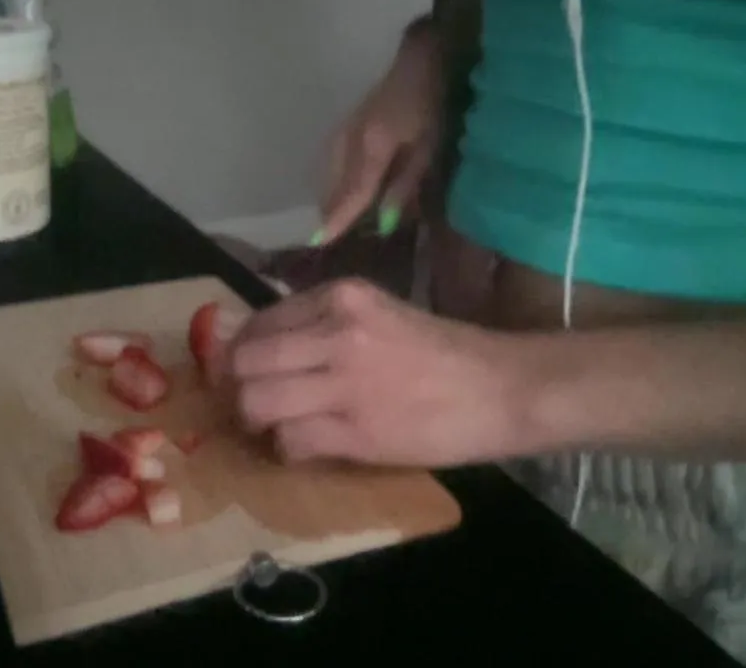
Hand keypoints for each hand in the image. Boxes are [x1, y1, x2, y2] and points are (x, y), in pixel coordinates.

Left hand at [223, 279, 526, 466]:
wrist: (503, 389)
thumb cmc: (447, 354)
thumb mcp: (381, 316)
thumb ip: (327, 325)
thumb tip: (266, 346)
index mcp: (342, 297)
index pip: (261, 322)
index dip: (245, 352)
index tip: (250, 372)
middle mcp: (336, 331)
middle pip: (246, 361)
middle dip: (242, 387)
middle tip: (256, 403)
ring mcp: (345, 381)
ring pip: (257, 401)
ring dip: (260, 421)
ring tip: (280, 427)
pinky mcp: (356, 431)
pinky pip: (290, 441)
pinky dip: (291, 449)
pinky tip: (312, 446)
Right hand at [317, 25, 444, 244]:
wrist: (425, 54)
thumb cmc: (436, 103)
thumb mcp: (428, 149)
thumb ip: (403, 185)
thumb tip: (382, 222)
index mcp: (372, 148)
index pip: (351, 194)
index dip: (336, 221)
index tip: (318, 243)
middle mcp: (349, 141)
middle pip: (333, 186)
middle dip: (332, 210)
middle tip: (334, 234)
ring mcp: (345, 130)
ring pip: (329, 172)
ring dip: (333, 195)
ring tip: (338, 214)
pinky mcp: (348, 124)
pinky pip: (334, 159)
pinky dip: (336, 177)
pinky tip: (344, 185)